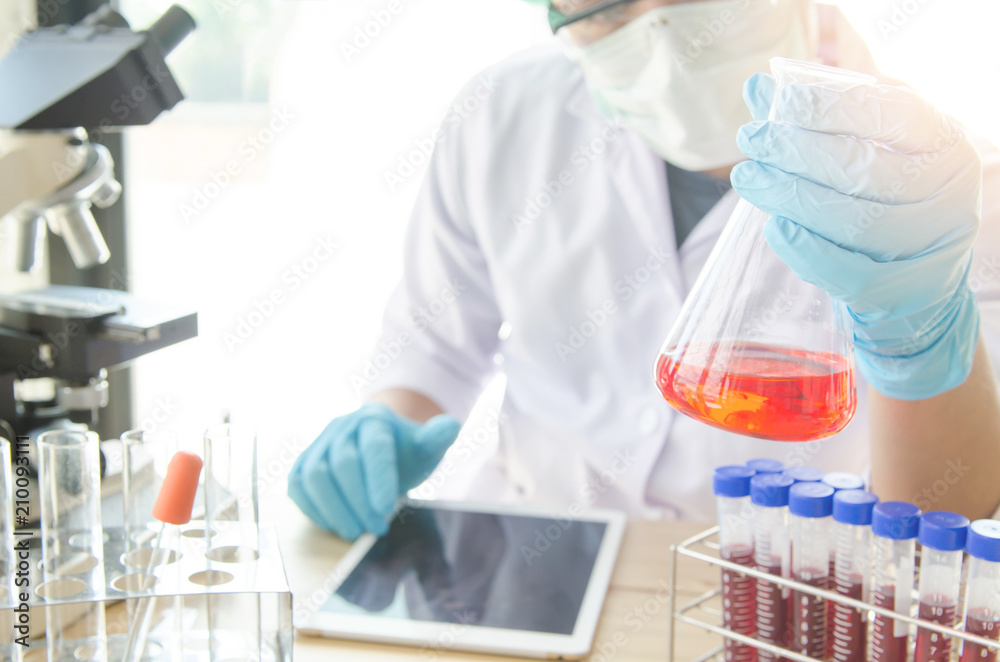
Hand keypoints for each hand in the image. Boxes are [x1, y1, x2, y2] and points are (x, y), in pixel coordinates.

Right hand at [288, 403, 460, 539]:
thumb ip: (438, 437)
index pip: (374, 447)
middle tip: (376, 528)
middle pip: (342, 463)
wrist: (379, 448)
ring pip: (314, 475)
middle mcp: (342, 427)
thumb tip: (451, 426)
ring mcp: (319, 444)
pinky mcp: (302, 463)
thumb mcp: (427, 445)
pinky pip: (298, 486)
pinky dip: (313, 508)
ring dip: (334, 509)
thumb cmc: (405, 452)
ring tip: (355, 531)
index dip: (378, 479)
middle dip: (358, 501)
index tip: (385, 509)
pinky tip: (333, 523)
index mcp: (374, 419)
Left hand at [731, 72, 981, 399]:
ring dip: (792, 196)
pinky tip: (774, 228)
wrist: (915, 288)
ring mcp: (932, 246)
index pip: (891, 113)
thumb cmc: (880, 205)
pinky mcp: (907, 293)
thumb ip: (813, 123)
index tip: (774, 100)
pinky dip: (807, 250)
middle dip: (796, 150)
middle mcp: (949, 192)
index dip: (829, 105)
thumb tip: (757, 88)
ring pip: (856, 220)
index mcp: (942, 144)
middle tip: (749, 138)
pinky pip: (850, 272)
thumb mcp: (863, 156)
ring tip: (746, 177)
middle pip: (865, 168)